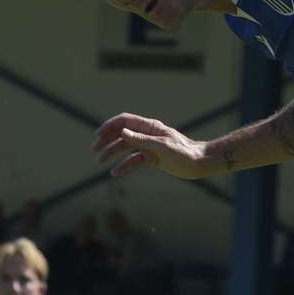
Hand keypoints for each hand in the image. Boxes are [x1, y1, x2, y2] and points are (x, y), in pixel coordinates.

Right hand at [92, 113, 207, 179]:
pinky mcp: (152, 158)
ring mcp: (148, 146)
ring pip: (125, 148)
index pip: (125, 121)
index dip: (110, 126)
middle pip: (121, 134)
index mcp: (150, 126)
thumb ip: (142, 139)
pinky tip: (115, 173)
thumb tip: (122, 132)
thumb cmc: (184, 152)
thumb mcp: (162, 146)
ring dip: (112, 153)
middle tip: (94, 150)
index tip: (98, 135)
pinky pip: (134, 161)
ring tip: (100, 162)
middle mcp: (147, 134)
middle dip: (107, 140)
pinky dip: (124, 166)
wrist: (199, 163)